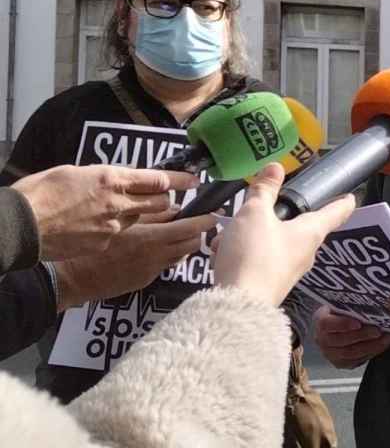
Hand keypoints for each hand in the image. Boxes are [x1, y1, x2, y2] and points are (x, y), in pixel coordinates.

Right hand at [11, 164, 198, 260]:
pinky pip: (123, 238)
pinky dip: (125, 237)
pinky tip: (111, 235)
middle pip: (160, 204)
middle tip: (169, 202)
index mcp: (110, 179)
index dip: (179, 180)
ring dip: (148, 222)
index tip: (194, 179)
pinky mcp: (105, 245)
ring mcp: (113, 228)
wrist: (19, 227)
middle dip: (167, 204)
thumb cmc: (38, 194)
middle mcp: (118, 203)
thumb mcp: (71, 173)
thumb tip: (112, 178)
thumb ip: (99, 177)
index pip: (157, 179)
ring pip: (144, 223)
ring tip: (139, 219)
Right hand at [54, 210, 217, 309]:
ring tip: (180, 234)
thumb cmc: (93, 243)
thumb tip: (174, 208)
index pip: (190, 229)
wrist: (74, 276)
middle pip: (192, 244)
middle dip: (199, 233)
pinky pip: (167, 266)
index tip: (214, 214)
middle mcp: (158, 256)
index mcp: (152, 238)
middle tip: (199, 223)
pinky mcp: (146, 280)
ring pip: (182, 256)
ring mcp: (153, 271)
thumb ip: (152, 215)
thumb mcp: (122, 222)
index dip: (206, 221)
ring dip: (185, 245)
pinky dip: (171, 256)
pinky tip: (161, 248)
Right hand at [213, 163, 355, 306]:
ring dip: (249, 235)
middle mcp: (305, 252)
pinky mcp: (271, 283)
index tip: (350, 197)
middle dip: (274, 216)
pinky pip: (258, 259)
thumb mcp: (254, 214)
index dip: (343, 201)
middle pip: (299, 226)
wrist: (238, 306)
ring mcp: (289, 270)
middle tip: (254, 209)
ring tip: (227, 237)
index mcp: (310, 232)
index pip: (336, 212)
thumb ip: (264, 190)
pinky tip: (222, 254)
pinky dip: (241, 253)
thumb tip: (276, 168)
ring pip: (272, 242)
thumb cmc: (253, 256)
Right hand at [314, 306, 389, 368]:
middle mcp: (322, 339)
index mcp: (320, 319)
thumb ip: (353, 302)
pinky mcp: (340, 363)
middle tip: (378, 330)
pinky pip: (356, 361)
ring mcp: (330, 353)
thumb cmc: (344, 310)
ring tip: (385, 338)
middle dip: (362, 335)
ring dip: (371, 346)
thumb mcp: (345, 302)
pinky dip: (371, 353)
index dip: (342, 324)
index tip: (358, 323)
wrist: (340, 323)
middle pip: (341, 340)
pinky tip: (382, 345)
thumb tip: (372, 297)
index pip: (326, 324)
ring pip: (350, 353)